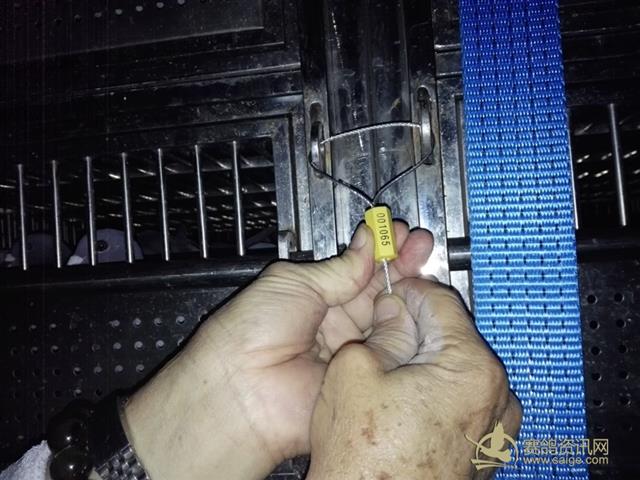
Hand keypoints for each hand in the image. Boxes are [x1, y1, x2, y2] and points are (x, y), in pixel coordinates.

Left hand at [122, 223, 432, 479]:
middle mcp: (338, 323)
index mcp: (317, 297)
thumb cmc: (251, 332)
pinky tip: (415, 301)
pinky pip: (394, 349)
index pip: (357, 269)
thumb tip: (368, 244)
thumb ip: (338, 268)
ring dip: (408, 290)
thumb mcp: (294, 282)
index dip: (379, 251)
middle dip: (401, 264)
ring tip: (421, 261)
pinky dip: (406, 325)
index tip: (397, 234)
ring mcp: (354, 350)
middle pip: (379, 290)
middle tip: (420, 244)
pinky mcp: (366, 376)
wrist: (242, 387)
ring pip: (391, 317)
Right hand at [307, 278, 522, 479]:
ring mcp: (494, 427)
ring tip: (388, 369)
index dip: (409, 289)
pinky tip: (403, 399)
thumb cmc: (363, 462)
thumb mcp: (356, 372)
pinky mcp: (484, 450)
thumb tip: (395, 311)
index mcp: (471, 370)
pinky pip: (463, 400)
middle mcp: (496, 397)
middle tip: (381, 329)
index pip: (441, 302)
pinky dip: (437, 390)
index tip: (392, 289)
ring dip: (426, 359)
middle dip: (417, 326)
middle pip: (454, 335)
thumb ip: (383, 330)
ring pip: (458, 368)